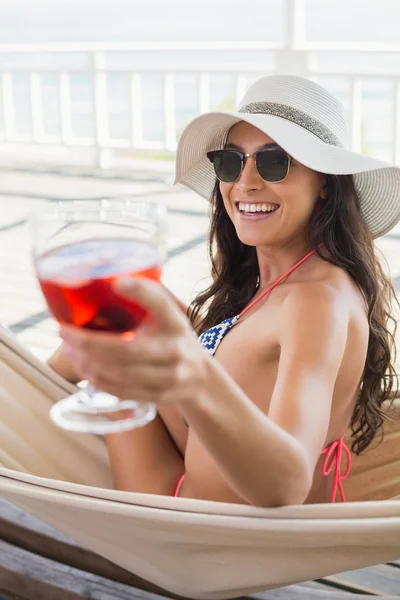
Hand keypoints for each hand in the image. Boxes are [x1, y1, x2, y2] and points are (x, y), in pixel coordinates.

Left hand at [59, 278, 207, 404]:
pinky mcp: (158, 396)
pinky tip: (84, 368)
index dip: (140, 293)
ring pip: (121, 373)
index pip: (161, 304)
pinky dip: (98, 380)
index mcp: (176, 323)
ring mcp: (169, 377)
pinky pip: (122, 391)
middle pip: (127, 349)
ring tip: (70, 351)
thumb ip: (147, 301)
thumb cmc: (175, 339)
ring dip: (89, 362)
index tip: (117, 283)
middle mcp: (175, 350)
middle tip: (64, 332)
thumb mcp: (170, 316)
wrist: (201, 379)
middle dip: (90, 342)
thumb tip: (106, 280)